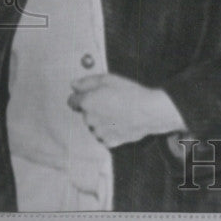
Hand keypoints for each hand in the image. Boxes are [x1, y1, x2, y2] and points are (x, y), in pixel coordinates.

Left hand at [68, 73, 185, 148]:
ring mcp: (99, 132)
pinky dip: (110, 130)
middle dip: (94, 108)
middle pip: (86, 113)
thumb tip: (74, 85)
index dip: (80, 96)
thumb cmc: (130, 94)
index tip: (87, 95)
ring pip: (95, 125)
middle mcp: (90, 119)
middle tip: (111, 101)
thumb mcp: (108, 79)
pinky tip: (121, 122)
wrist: (149, 112)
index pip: (72, 101)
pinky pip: (105, 136)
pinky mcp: (109, 142)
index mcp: (87, 102)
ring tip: (118, 112)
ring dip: (101, 120)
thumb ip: (87, 82)